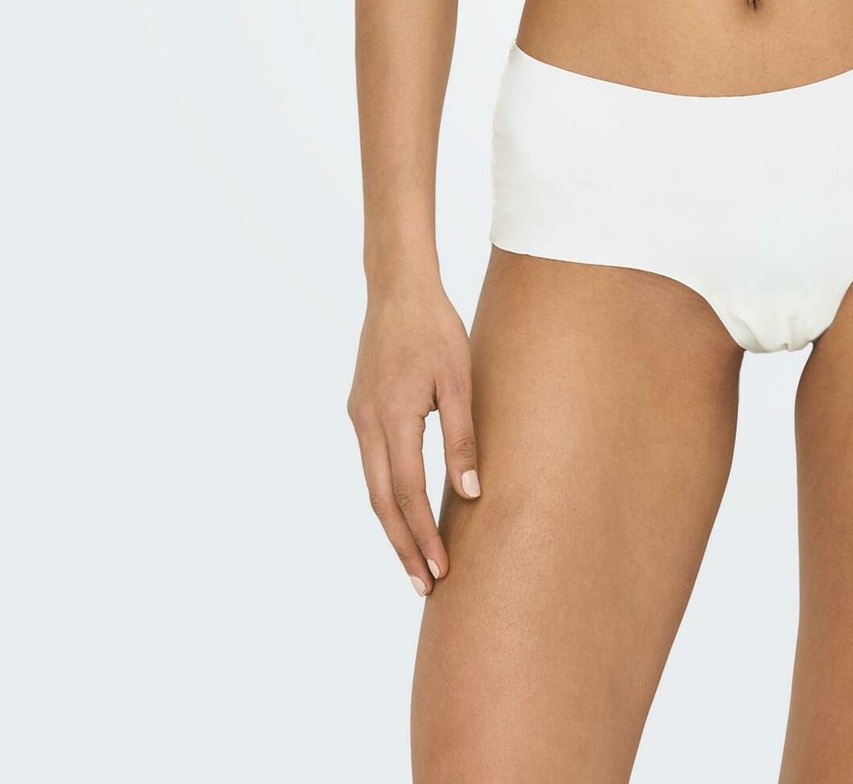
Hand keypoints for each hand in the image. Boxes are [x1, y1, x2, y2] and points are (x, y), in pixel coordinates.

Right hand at [346, 278, 480, 595]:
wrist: (397, 287)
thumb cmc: (435, 328)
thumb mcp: (460, 379)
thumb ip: (462, 436)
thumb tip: (471, 493)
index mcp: (393, 418)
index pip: (407, 494)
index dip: (422, 536)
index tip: (440, 571)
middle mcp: (367, 424)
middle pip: (382, 502)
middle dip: (403, 547)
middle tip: (423, 587)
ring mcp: (359, 416)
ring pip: (373, 486)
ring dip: (393, 525)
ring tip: (414, 559)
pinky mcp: (360, 408)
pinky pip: (371, 464)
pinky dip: (387, 494)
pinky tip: (402, 508)